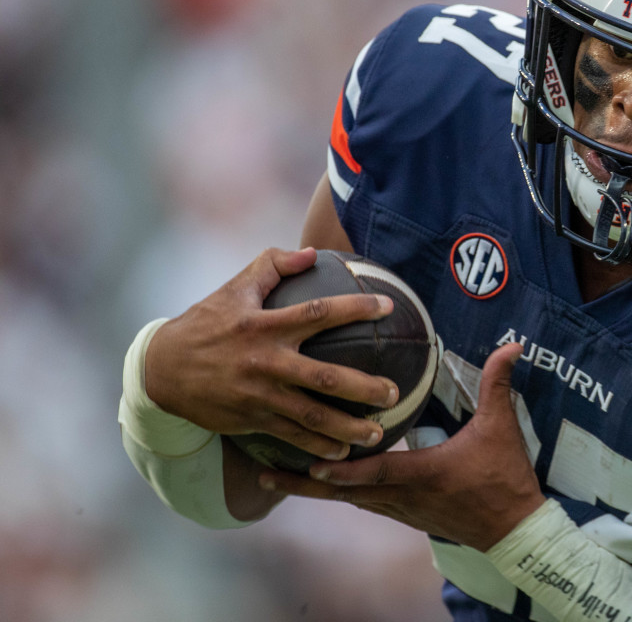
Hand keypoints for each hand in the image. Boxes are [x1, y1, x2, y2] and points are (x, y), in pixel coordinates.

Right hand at [144, 247, 400, 460]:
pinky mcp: (252, 420)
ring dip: (348, 429)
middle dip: (364, 388)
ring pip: (311, 417)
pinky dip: (318, 448)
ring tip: (378, 434)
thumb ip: (273, 265)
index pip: (319, 313)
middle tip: (394, 393)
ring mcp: (260, 396)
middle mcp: (266, 362)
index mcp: (265, 326)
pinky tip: (343, 455)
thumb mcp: (234, 288)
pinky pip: (291, 437)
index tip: (389, 306)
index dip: (356, 308)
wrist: (161, 370)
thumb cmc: (206, 323)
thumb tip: (313, 252)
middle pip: (324, 377)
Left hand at [259, 342, 545, 551]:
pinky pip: (362, 502)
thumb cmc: (504, 478)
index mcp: (422, 473)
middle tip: (265, 472)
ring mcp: (401, 508)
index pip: (374, 471)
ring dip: (314, 488)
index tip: (307, 459)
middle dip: (302, 482)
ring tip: (278, 474)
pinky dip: (338, 492)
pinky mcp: (405, 514)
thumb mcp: (502, 428)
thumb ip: (497, 383)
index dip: (340, 468)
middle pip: (344, 492)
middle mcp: (402, 496)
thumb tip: (509, 346)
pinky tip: (322, 481)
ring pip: (348, 499)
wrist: (512, 529)